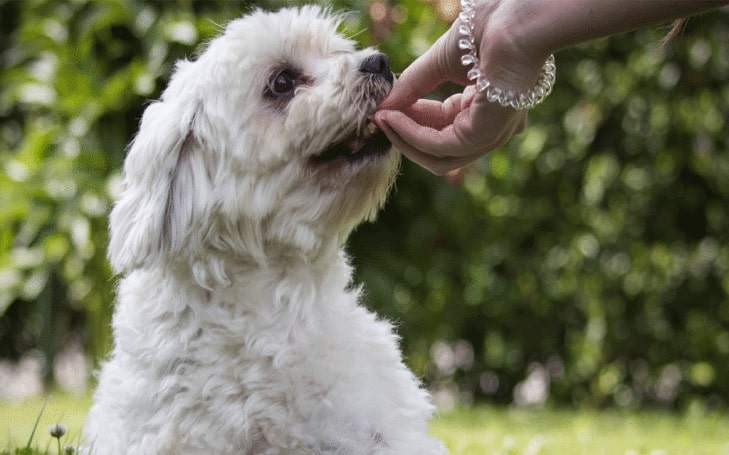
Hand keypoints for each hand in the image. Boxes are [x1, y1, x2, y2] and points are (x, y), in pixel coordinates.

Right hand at [374, 18, 528, 174]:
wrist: (511, 19)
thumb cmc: (486, 30)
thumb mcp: (439, 63)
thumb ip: (413, 86)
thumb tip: (382, 107)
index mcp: (483, 109)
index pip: (439, 128)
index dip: (407, 123)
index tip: (380, 112)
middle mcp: (491, 128)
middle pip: (437, 150)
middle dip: (403, 136)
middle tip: (378, 118)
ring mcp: (491, 135)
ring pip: (437, 156)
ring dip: (403, 138)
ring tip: (382, 117)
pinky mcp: (485, 135)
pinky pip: (439, 146)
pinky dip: (412, 135)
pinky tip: (394, 117)